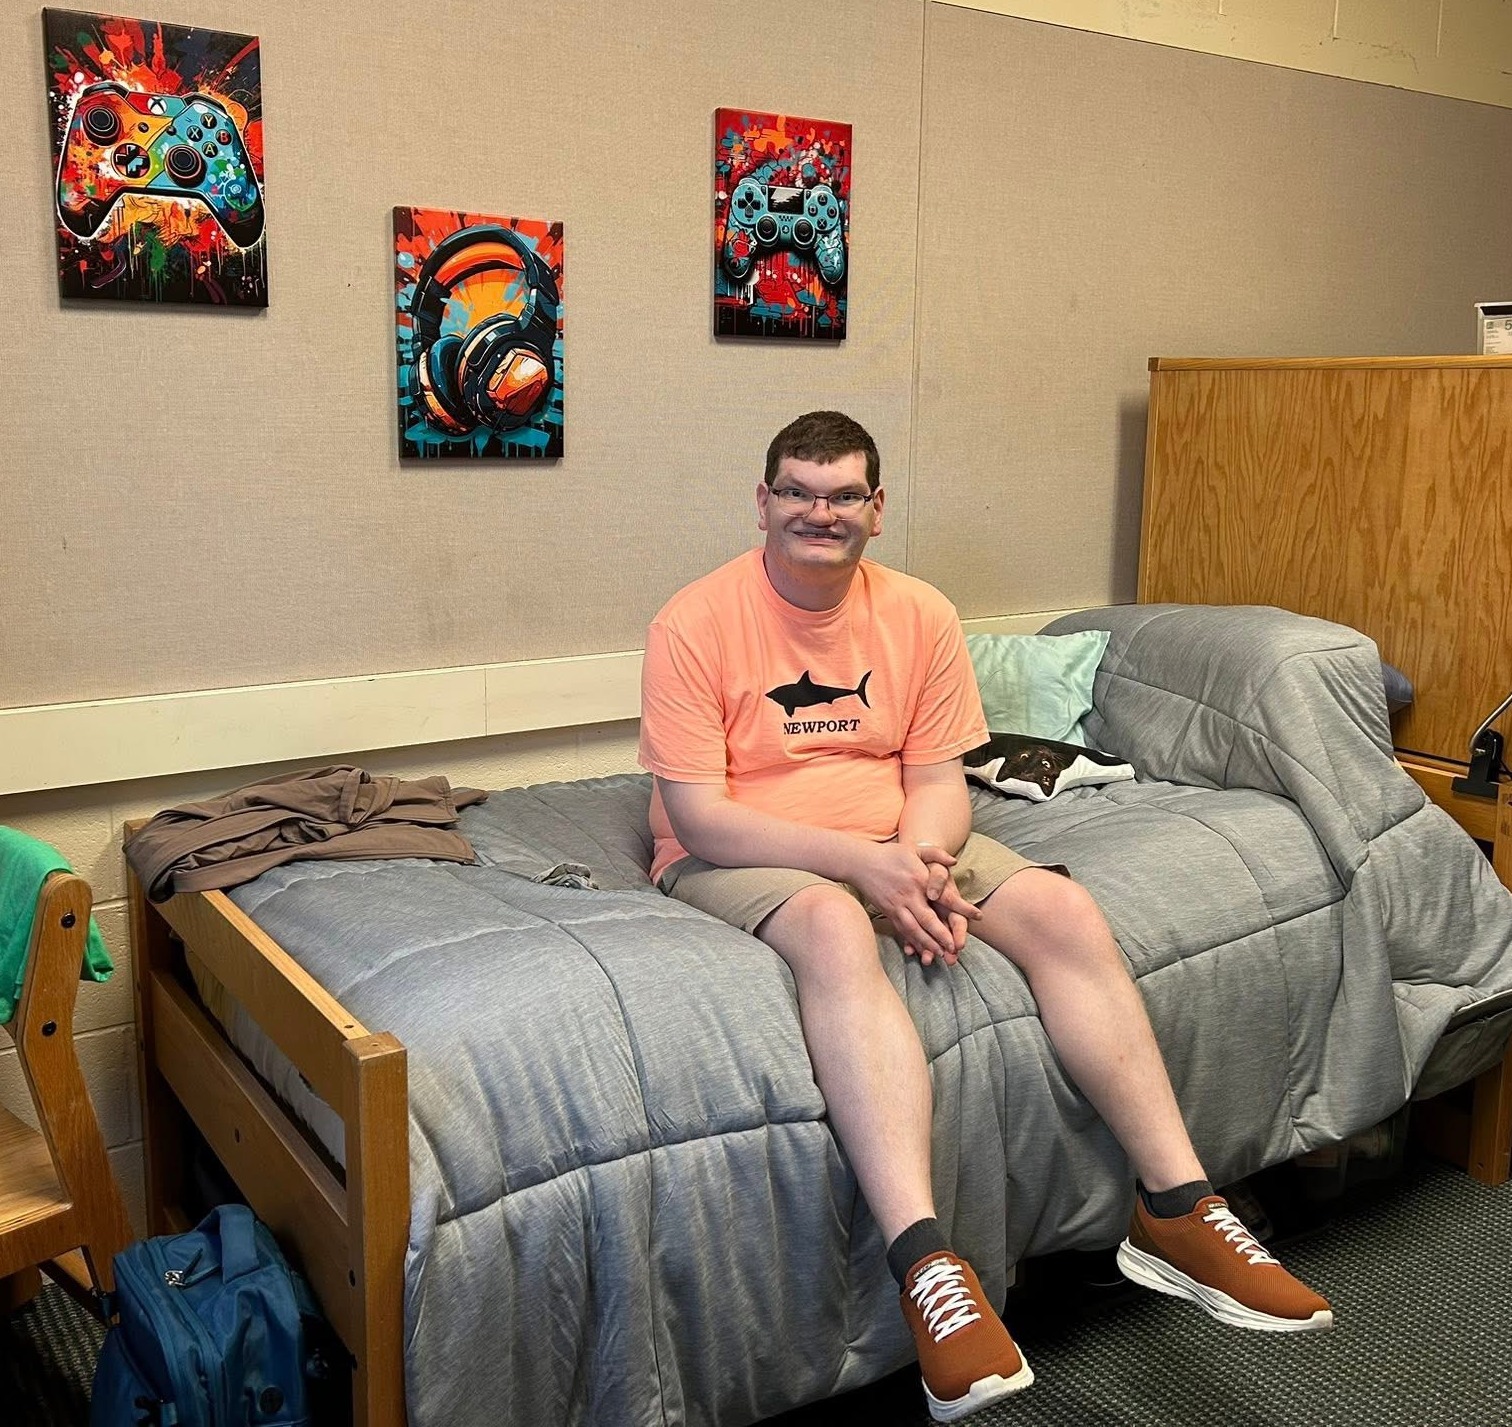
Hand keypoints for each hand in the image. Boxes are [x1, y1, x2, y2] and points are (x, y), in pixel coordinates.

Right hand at [851, 841, 978, 966]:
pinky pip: (902, 930)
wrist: (860, 862)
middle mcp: (910, 895)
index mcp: (920, 879)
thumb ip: (936, 854)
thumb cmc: (890, 854)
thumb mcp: (914, 848)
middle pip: (929, 920)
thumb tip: (954, 862)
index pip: (945, 897)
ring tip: (940, 953)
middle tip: (955, 948)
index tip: (977, 916)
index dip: (962, 908)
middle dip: (943, 936)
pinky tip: (921, 949)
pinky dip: (913, 941)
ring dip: (928, 943)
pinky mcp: (888, 912)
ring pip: (914, 930)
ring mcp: (897, 905)